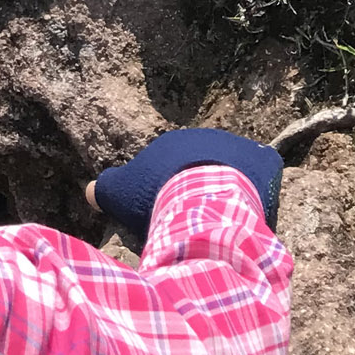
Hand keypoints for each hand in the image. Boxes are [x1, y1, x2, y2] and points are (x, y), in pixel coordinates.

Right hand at [89, 130, 283, 243]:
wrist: (200, 203)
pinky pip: (264, 169)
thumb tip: (89, 189)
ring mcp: (236, 148)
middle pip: (201, 164)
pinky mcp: (262, 163)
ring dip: (228, 187)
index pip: (169, 164)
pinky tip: (256, 204)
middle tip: (195, 216)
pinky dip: (261, 183)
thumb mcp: (119, 194)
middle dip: (197, 185)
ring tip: (224, 217)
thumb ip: (103, 189)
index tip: (167, 210)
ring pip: (231, 168)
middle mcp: (205, 138)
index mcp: (172, 142)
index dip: (167, 188)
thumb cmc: (159, 198)